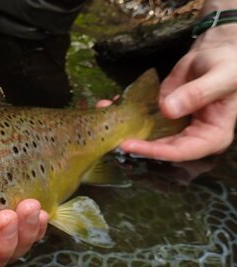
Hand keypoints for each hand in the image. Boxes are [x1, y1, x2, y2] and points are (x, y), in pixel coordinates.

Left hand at [119, 23, 236, 160]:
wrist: (219, 51)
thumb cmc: (231, 64)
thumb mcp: (222, 76)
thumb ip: (198, 93)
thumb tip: (168, 109)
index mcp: (212, 136)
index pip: (181, 152)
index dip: (155, 151)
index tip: (131, 146)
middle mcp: (191, 136)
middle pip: (159, 148)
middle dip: (134, 144)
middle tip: (110, 137)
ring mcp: (173, 126)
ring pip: (146, 135)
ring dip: (123, 128)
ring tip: (105, 116)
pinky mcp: (160, 113)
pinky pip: (141, 117)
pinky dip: (123, 111)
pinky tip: (109, 104)